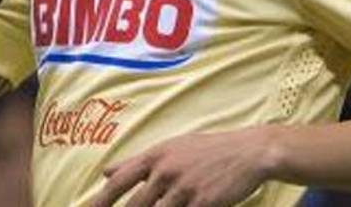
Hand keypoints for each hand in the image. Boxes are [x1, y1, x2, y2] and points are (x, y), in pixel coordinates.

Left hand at [91, 128, 272, 206]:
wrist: (249, 152)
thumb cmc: (208, 151)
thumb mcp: (171, 149)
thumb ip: (137, 162)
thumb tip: (105, 171)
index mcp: (155, 156)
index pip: (119, 181)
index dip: (101, 200)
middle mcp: (166, 171)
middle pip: (134, 205)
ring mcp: (184, 188)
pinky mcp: (203, 203)